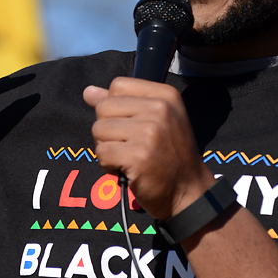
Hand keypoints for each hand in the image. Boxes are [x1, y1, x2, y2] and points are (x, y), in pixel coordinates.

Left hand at [84, 78, 212, 220]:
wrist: (189, 192)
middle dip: (107, 130)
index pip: (118, 85)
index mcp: (165, 95)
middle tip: (129, 146)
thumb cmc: (169, 155)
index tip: (131, 125)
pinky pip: (102, 153)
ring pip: (98, 130)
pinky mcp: (138, 156)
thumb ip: (121, 103)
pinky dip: (108, 166)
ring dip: (107, 149)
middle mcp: (160, 109)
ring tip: (129, 158)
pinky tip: (128, 170)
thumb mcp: (154, 120)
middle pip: (104, 107)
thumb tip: (88, 92)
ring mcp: (150, 133)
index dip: (115, 107)